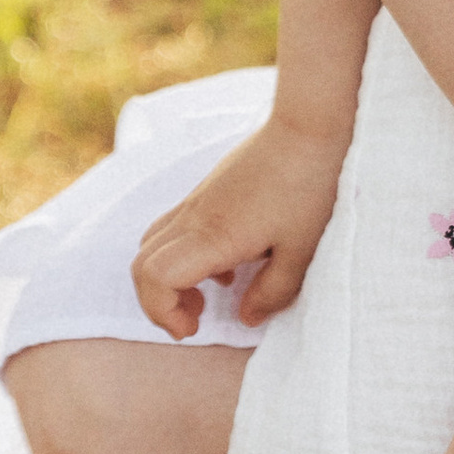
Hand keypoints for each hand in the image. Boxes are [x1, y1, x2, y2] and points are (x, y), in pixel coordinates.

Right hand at [130, 115, 348, 338]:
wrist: (312, 124)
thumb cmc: (311, 186)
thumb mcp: (302, 250)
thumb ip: (272, 291)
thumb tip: (246, 317)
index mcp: (213, 235)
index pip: (154, 278)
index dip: (162, 313)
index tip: (195, 329)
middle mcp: (195, 215)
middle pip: (141, 264)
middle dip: (157, 302)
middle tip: (196, 319)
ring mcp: (199, 198)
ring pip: (154, 242)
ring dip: (168, 277)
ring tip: (207, 294)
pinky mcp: (211, 187)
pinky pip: (176, 225)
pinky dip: (185, 253)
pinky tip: (229, 260)